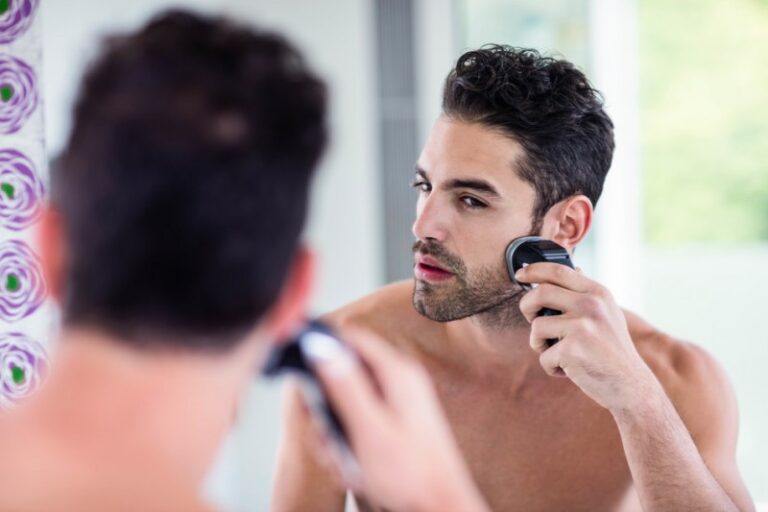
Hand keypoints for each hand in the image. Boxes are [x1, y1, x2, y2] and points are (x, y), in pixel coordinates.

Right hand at [308, 328, 487, 511]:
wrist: (440, 507)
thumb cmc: (410, 474)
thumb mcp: (368, 428)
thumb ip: (344, 386)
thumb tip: (320, 346)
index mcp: (397, 374)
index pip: (352, 339)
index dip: (322, 350)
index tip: (302, 373)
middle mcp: (399, 381)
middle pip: (345, 373)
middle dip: (327, 407)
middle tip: (326, 437)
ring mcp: (399, 402)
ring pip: (348, 402)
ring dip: (336, 433)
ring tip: (343, 461)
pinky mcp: (395, 421)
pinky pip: (360, 420)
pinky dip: (349, 443)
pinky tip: (353, 469)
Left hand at [516, 263, 657, 412]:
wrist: (630, 385)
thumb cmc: (612, 350)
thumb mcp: (608, 313)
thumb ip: (587, 293)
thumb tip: (574, 267)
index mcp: (598, 293)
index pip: (558, 271)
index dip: (534, 270)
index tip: (520, 274)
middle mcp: (591, 305)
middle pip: (540, 293)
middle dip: (526, 307)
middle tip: (531, 319)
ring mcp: (582, 326)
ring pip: (537, 327)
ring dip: (539, 344)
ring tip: (558, 353)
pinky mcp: (572, 349)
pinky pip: (543, 356)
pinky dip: (551, 367)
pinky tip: (570, 370)